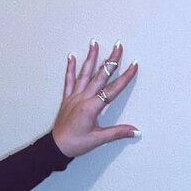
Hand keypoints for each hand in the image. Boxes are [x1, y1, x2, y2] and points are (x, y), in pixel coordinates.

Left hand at [51, 41, 138, 158]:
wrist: (55, 147)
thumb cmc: (75, 144)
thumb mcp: (98, 139)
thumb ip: (117, 133)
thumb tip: (136, 131)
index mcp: (91, 107)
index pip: (112, 90)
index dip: (124, 77)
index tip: (133, 66)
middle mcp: (82, 99)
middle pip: (100, 76)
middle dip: (111, 60)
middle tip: (118, 46)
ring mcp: (73, 97)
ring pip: (84, 74)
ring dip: (90, 58)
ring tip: (94, 43)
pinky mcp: (67, 99)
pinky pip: (68, 81)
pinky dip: (70, 69)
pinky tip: (71, 57)